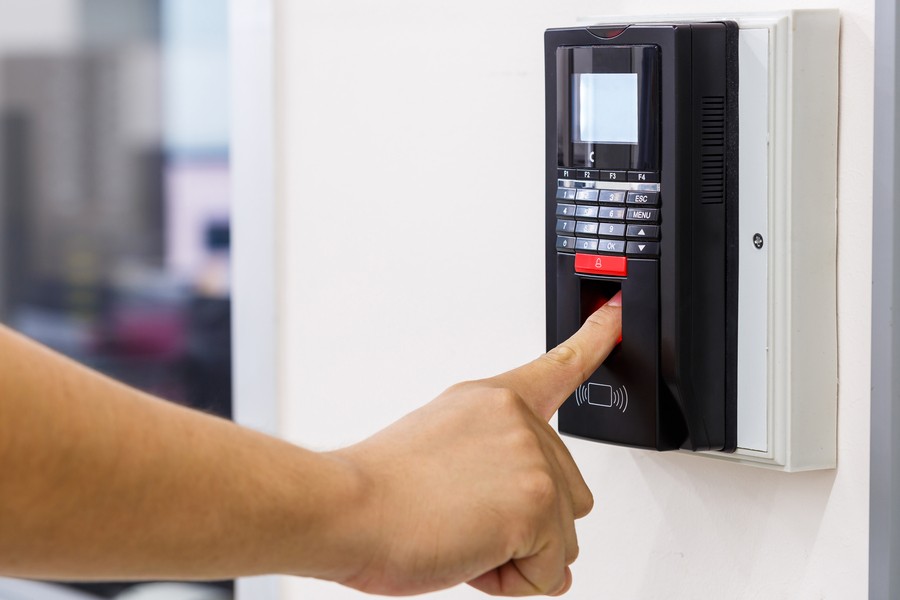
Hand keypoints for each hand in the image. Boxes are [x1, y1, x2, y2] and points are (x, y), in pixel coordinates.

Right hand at [331, 292, 621, 595]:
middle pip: (569, 494)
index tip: (618, 314)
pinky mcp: (536, 502)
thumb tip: (537, 533)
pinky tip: (470, 553)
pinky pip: (551, 573)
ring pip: (562, 538)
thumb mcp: (441, 453)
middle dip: (526, 525)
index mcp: (492, 401)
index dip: (596, 338)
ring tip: (460, 534)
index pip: (558, 365)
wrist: (345, 509)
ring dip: (518, 555)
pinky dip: (514, 582)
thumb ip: (495, 474)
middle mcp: (518, 420)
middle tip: (463, 518)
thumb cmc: (378, 489)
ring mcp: (531, 457)